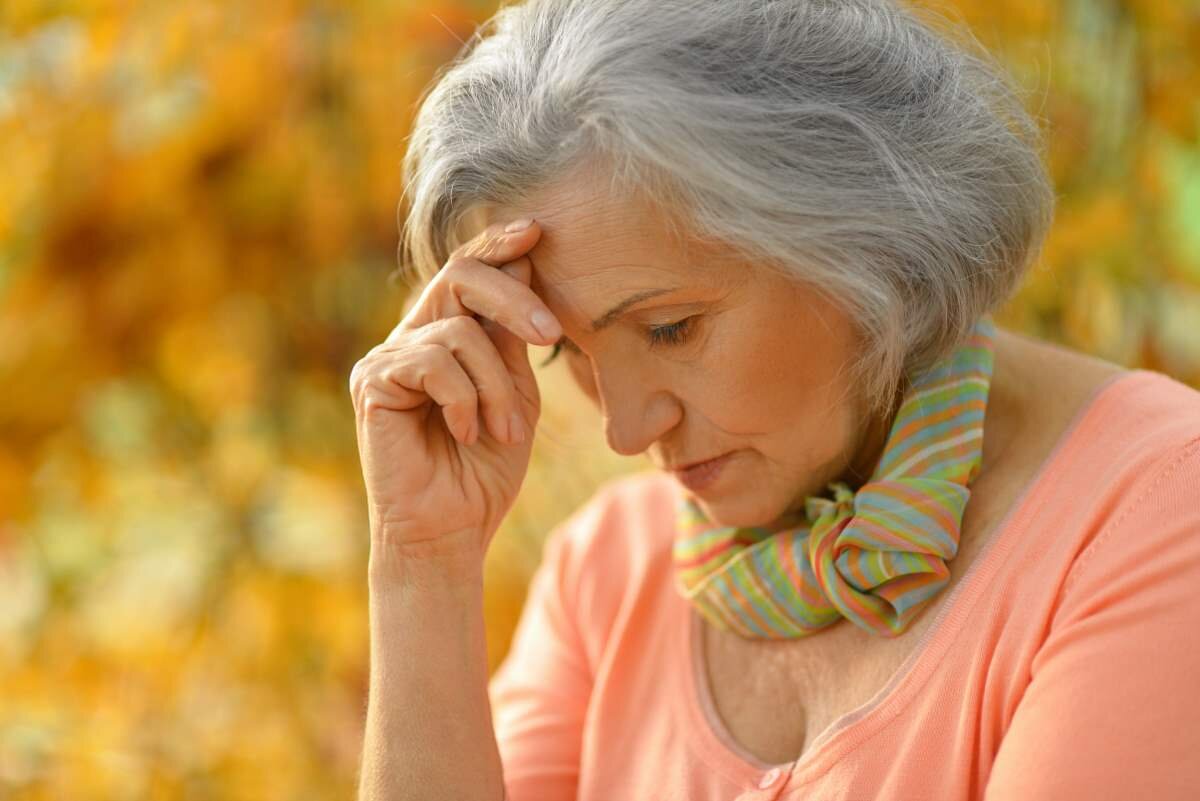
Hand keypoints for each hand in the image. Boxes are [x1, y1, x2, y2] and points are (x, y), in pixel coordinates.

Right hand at [348, 218, 559, 565]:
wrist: (452, 529)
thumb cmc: (485, 467)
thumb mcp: (513, 392)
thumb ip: (512, 336)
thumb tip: (525, 260)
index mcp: (447, 334)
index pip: (468, 272)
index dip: (498, 246)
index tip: (537, 230)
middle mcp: (412, 336)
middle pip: (461, 279)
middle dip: (513, 300)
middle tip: (549, 336)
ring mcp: (388, 357)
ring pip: (457, 331)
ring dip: (495, 385)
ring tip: (503, 430)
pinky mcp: (373, 381)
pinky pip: (433, 361)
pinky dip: (463, 399)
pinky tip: (463, 432)